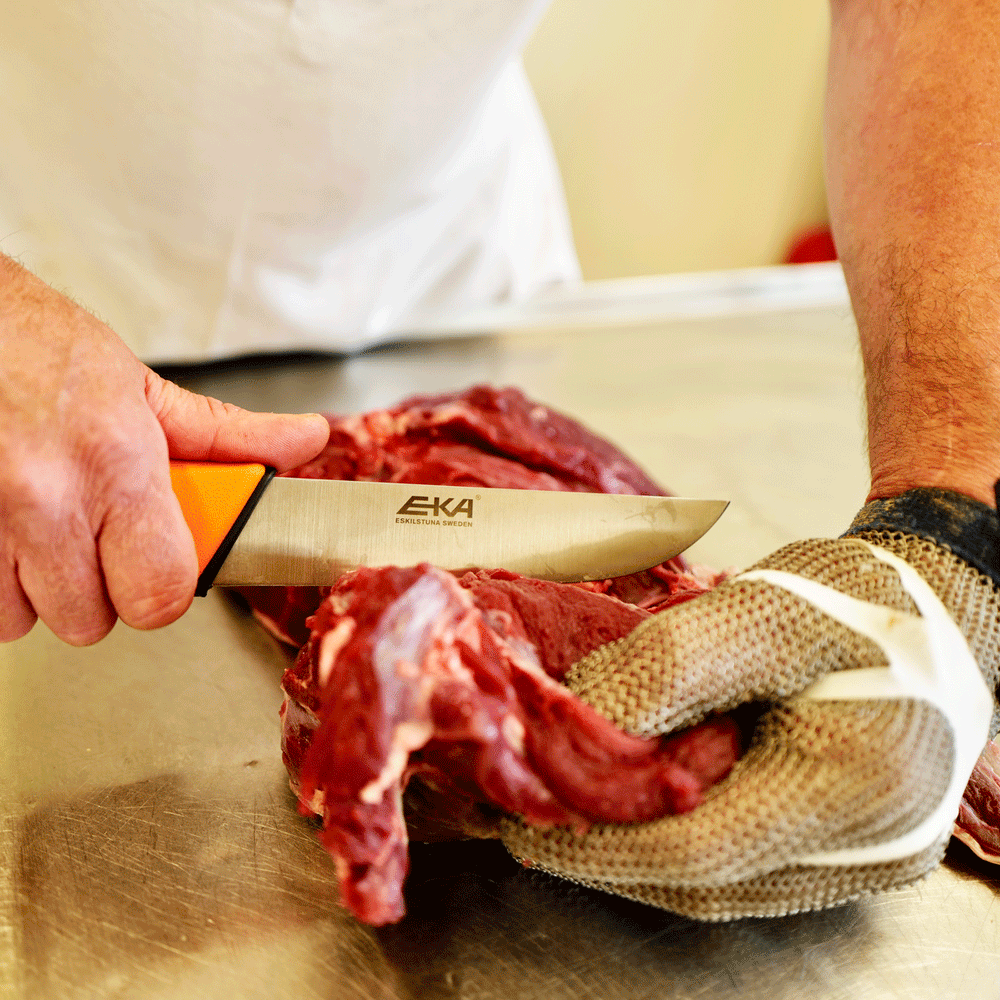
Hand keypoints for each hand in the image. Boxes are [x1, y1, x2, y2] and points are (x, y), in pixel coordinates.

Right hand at [0, 256, 329, 644]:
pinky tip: (5, 529)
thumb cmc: (35, 347)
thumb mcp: (142, 387)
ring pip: (20, 620)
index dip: (164, 591)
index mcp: (116, 463)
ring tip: (41, 525)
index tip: (158, 568)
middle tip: (93, 538)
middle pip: (89, 621)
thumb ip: (227, 434)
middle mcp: (44, 499)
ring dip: (36, 587)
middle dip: (98, 590)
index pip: (160, 593)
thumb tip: (306, 441)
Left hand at [500, 489, 999, 918]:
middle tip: (535, 825)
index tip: (527, 827)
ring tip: (574, 817)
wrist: (935, 604)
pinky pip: (748, 866)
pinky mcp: (852, 850)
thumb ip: (668, 668)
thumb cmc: (855, 596)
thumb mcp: (759, 609)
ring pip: (723, 883)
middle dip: (609, 854)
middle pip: (707, 881)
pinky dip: (682, 842)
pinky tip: (640, 811)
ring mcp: (867, 859)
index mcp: (862, 784)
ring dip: (639, 854)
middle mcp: (873, 846)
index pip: (702, 850)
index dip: (602, 845)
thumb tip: (579, 724)